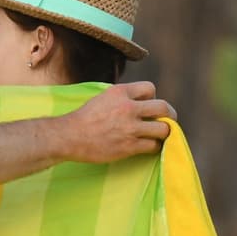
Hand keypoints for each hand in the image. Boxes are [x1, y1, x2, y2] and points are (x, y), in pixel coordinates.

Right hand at [60, 82, 175, 162]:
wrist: (67, 136)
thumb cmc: (82, 119)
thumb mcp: (101, 98)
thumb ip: (120, 98)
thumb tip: (138, 102)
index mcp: (119, 93)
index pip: (150, 89)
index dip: (152, 98)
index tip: (148, 106)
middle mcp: (128, 108)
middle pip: (163, 107)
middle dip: (169, 114)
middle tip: (167, 121)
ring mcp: (129, 128)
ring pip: (163, 129)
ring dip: (164, 132)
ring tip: (159, 136)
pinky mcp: (129, 146)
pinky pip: (153, 146)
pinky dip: (155, 147)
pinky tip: (149, 147)